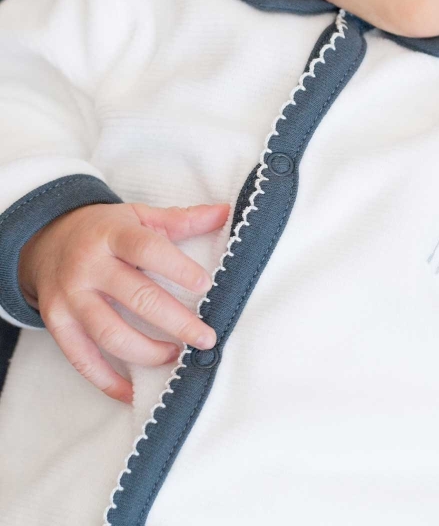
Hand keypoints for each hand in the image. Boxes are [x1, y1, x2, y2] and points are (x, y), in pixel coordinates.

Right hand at [17, 200, 230, 404]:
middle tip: (206, 338)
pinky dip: (107, 380)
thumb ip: (182, 218)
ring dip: (147, 352)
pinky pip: (81, 359)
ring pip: (109, 333)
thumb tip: (226, 212)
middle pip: (136, 297)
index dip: (178, 268)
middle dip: (176, 321)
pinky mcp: (56, 323)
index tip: (206, 285)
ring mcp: (69, 297)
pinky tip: (133, 391)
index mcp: (113, 234)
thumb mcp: (140, 215)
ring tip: (176, 355)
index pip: (148, 249)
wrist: (48, 240)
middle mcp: (88, 266)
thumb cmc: (106, 229)